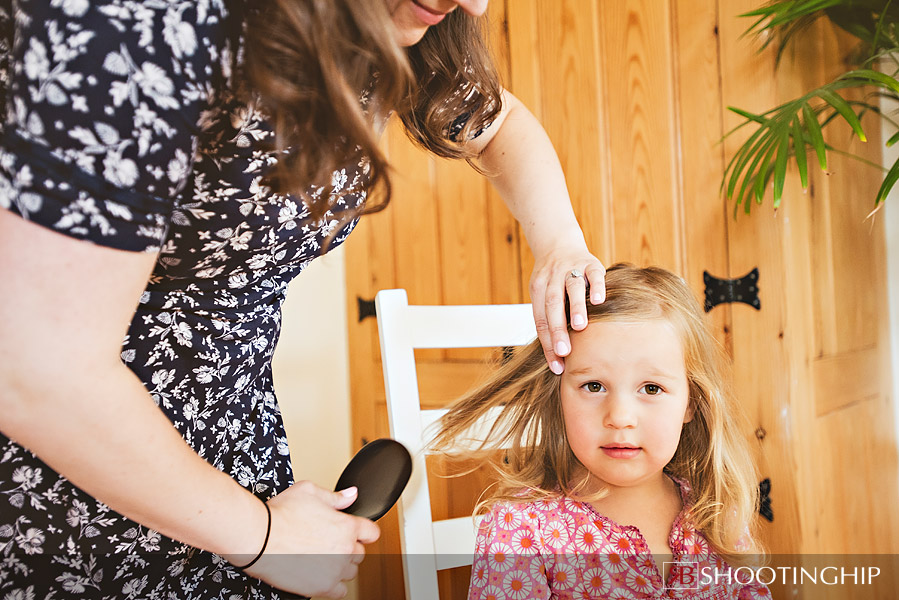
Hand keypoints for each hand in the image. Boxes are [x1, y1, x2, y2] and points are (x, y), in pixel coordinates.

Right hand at [230, 481, 379, 598]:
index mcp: (347, 525)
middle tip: (328, 543)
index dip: (363, 531)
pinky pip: (340, 591)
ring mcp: (335, 570)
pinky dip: (334, 585)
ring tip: (322, 558)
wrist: (258, 537)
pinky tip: (321, 575)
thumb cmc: (280, 513)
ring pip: (350, 572)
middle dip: (347, 547)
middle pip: (360, 553)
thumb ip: (335, 496)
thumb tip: (352, 494)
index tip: (355, 533)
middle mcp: (345, 549)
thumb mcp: (309, 492)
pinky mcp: (322, 587)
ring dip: (341, 566)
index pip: (372, 532)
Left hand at [529, 245, 604, 373]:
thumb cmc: (552, 279)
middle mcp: (552, 279)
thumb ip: (549, 318)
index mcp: (538, 290)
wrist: (557, 242)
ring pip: (571, 288)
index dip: (547, 344)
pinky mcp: (589, 262)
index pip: (540, 321)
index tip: (556, 366)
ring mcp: (570, 269)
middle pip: (552, 306)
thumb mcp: (543, 294)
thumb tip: (556, 356)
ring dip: (575, 307)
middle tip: (565, 352)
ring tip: (580, 326)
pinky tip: (599, 300)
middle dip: (558, 330)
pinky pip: (593, 274)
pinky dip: (595, 286)